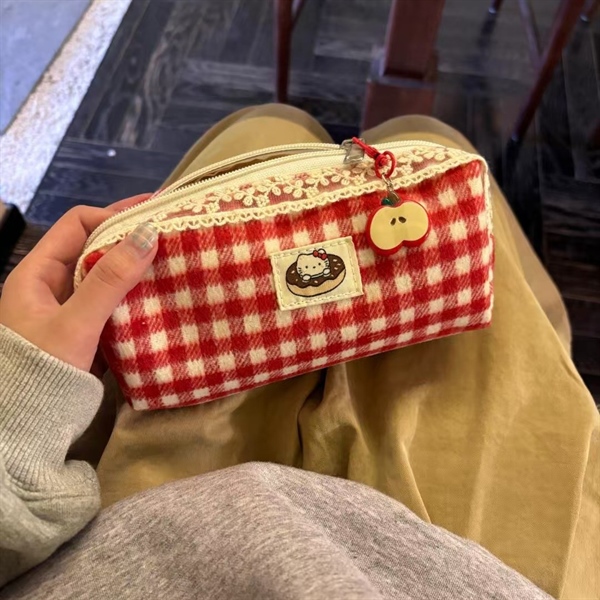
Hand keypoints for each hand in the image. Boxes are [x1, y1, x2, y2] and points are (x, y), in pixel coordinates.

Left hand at [0, 196, 157, 372]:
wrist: (27, 430)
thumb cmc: (43, 372)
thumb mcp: (76, 323)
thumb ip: (110, 280)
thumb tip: (148, 232)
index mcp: (38, 273)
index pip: (78, 225)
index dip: (114, 215)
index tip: (153, 217)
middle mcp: (52, 286)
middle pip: (95, 248)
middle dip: (131, 241)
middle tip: (172, 237)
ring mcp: (70, 311)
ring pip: (107, 278)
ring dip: (137, 271)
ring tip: (173, 266)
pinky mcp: (86, 334)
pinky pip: (114, 305)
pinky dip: (136, 299)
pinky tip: (162, 299)